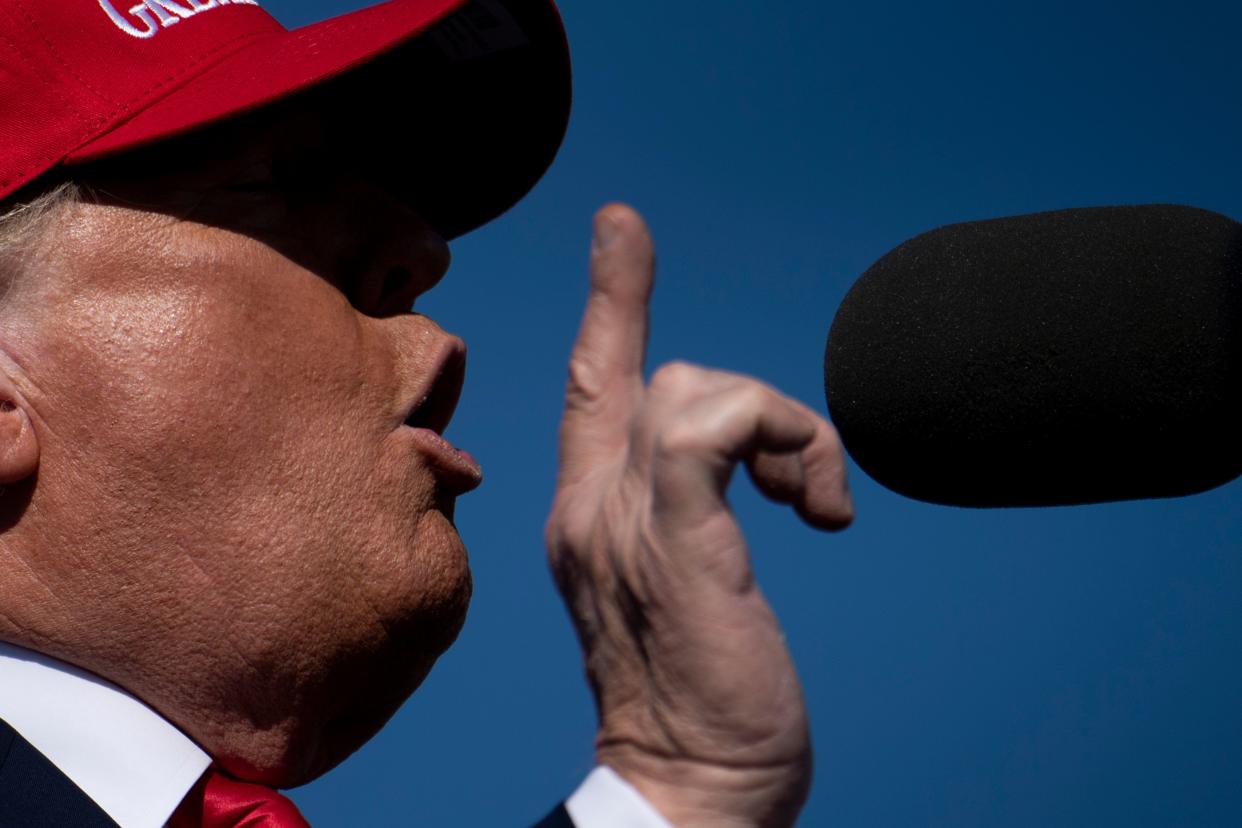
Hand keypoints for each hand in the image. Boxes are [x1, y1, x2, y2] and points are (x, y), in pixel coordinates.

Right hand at [545, 205, 853, 826]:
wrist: (689, 787)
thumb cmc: (699, 695)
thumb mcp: (681, 583)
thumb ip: (687, 509)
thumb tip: (755, 460)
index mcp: (590, 514)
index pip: (591, 381)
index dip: (612, 299)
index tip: (620, 227)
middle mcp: (591, 508)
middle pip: (664, 374)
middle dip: (756, 406)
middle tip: (807, 487)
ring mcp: (626, 524)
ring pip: (695, 388)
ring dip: (783, 434)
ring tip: (813, 509)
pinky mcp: (676, 544)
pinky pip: (713, 428)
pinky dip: (778, 441)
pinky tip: (815, 514)